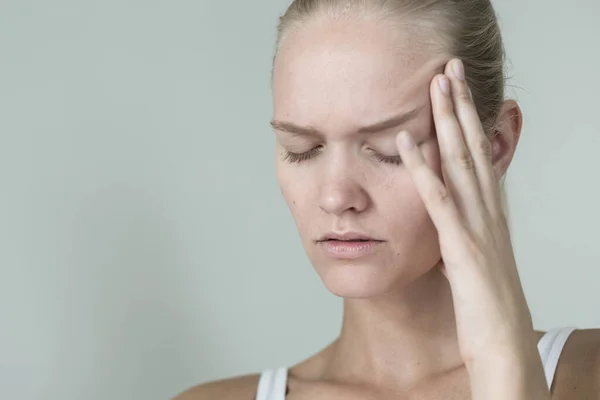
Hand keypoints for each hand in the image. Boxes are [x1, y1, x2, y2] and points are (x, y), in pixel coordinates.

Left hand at [395, 59, 547, 397]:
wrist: (503, 345)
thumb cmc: (487, 307)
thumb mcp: (474, 260)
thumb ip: (461, 235)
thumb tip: (445, 225)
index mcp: (489, 214)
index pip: (478, 157)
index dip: (469, 122)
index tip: (457, 92)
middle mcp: (487, 212)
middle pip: (473, 149)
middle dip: (461, 107)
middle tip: (449, 69)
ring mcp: (476, 227)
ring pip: (461, 164)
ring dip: (447, 123)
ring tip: (436, 86)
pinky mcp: (461, 247)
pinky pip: (437, 201)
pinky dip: (420, 170)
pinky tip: (405, 143)